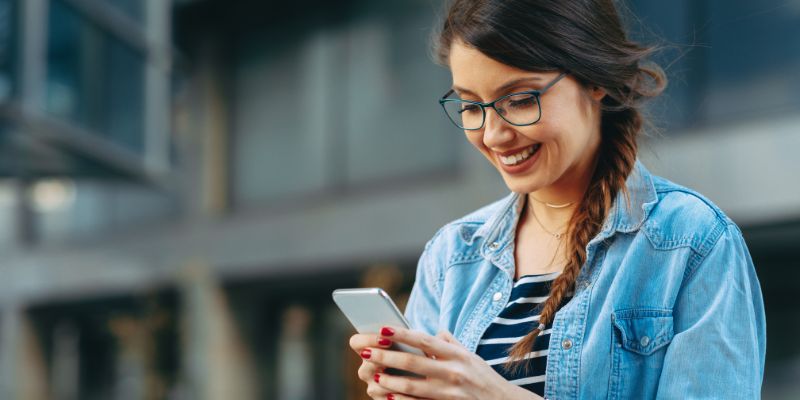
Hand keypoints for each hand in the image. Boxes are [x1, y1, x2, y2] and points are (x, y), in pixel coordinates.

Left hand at [350, 326, 542, 399]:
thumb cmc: (484, 378)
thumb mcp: (471, 356)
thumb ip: (450, 343)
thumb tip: (434, 332)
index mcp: (456, 354)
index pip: (423, 340)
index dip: (401, 334)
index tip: (381, 329)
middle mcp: (453, 372)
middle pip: (412, 362)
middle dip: (386, 356)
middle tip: (365, 352)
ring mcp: (449, 393)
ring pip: (412, 386)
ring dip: (388, 381)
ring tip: (371, 375)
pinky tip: (386, 397)